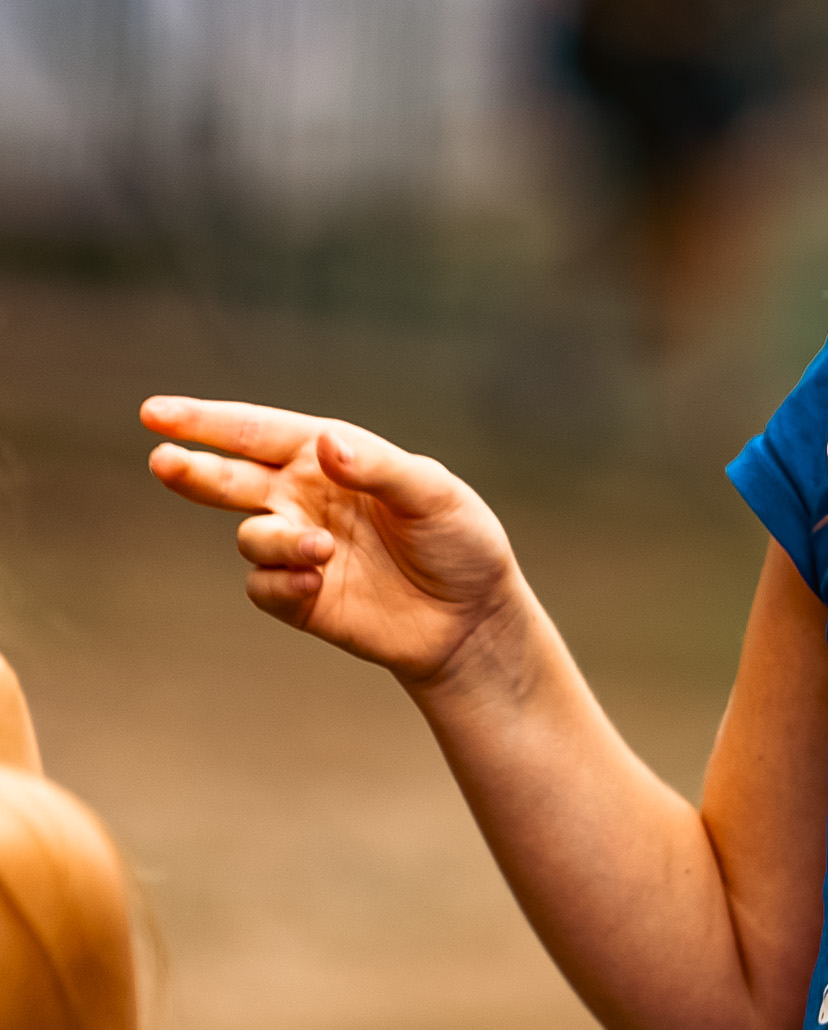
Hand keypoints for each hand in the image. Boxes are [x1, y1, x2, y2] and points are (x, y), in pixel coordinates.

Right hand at [142, 397, 520, 690]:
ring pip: (251, 536)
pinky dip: (281, 581)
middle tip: (163, 460)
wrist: (471, 617)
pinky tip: (316, 582)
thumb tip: (325, 444)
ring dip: (275, 540)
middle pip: (231, 478)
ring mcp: (300, 547)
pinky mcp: (300, 596)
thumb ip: (379, 468)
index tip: (155, 412)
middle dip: (193, 468)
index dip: (207, 422)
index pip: (258, 433)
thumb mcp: (433, 493)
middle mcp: (306, 498)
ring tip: (321, 551)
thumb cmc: (459, 540)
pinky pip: (263, 585)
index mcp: (331, 458)